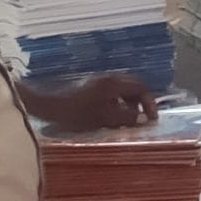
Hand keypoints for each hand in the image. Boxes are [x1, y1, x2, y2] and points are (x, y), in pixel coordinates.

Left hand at [26, 74, 157, 129]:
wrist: (48, 106)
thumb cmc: (76, 113)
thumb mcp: (104, 119)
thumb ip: (126, 118)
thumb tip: (142, 119)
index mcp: (113, 83)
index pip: (141, 88)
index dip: (150, 103)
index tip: (152, 119)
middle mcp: (108, 79)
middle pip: (133, 87)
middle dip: (140, 103)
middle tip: (141, 120)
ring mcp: (98, 82)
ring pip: (122, 91)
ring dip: (128, 105)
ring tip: (125, 122)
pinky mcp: (90, 88)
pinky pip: (111, 94)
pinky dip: (117, 105)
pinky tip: (110, 119)